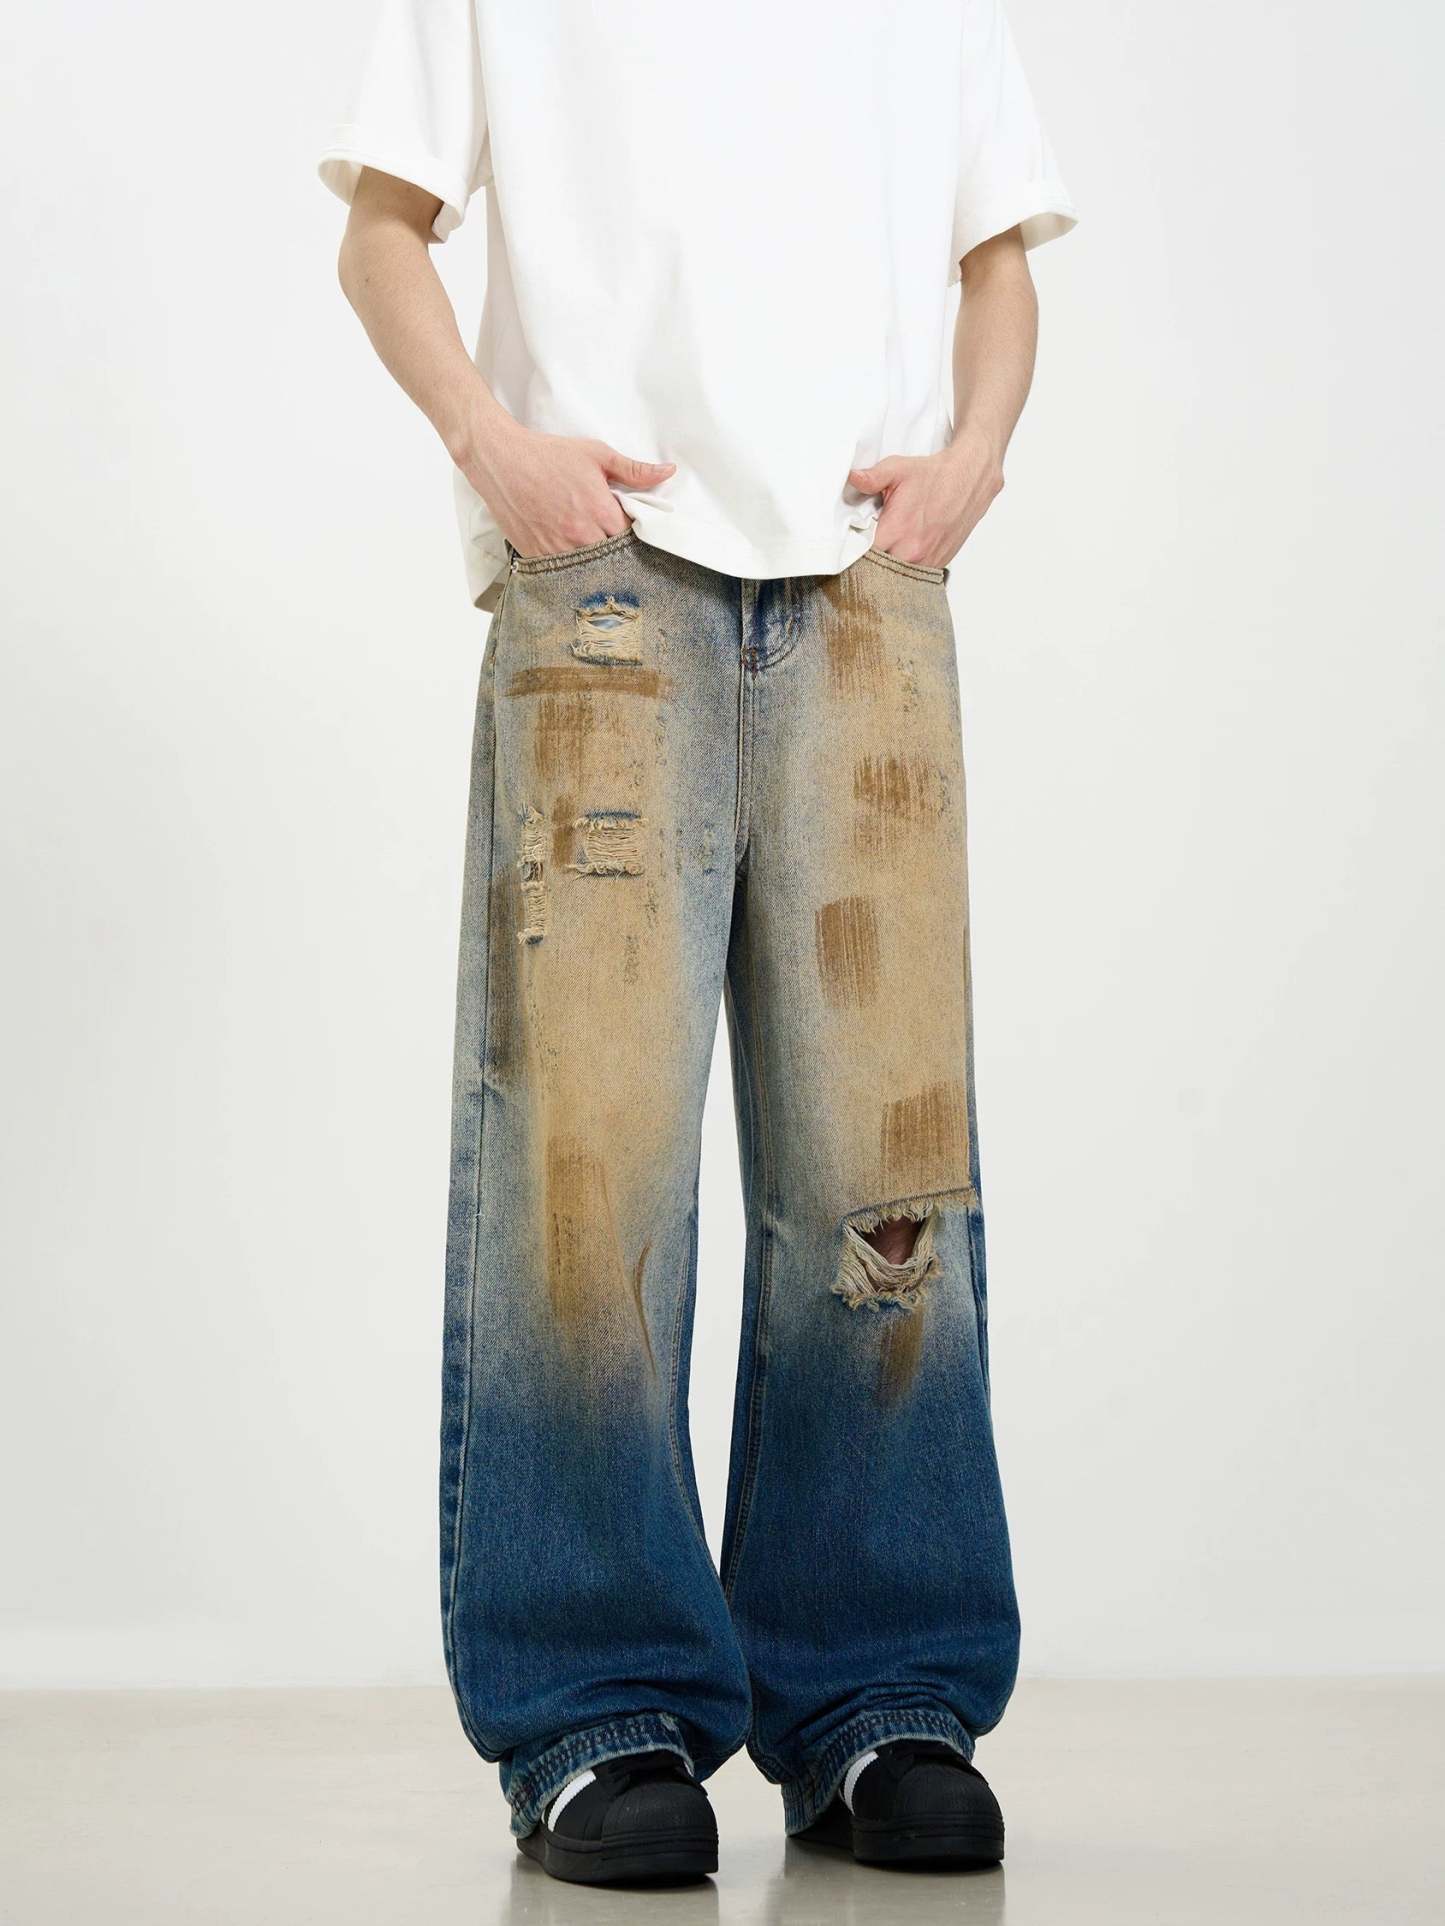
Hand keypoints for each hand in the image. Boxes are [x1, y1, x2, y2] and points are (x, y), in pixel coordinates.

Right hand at [457, 417, 674, 556]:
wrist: (501, 459)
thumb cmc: (549, 454)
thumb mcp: (596, 454)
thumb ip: (634, 469)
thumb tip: (668, 472)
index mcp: (600, 510)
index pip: (631, 538)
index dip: (634, 537)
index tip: (631, 532)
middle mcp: (581, 535)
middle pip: (612, 559)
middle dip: (617, 553)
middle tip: (613, 544)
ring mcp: (558, 548)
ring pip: (588, 570)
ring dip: (595, 564)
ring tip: (593, 551)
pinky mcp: (537, 555)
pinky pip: (562, 573)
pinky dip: (570, 569)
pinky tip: (572, 558)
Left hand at [848, 431, 1003, 569]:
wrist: (969, 479)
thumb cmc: (935, 475)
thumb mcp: (897, 469)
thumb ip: (871, 477)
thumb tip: (852, 478)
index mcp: (896, 531)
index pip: (862, 555)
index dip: (854, 551)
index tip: (852, 544)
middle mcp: (911, 552)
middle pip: (877, 570)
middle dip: (870, 561)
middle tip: (868, 547)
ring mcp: (926, 561)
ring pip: (896, 576)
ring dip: (889, 566)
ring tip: (888, 549)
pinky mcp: (938, 563)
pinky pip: (914, 575)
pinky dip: (906, 567)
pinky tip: (904, 552)